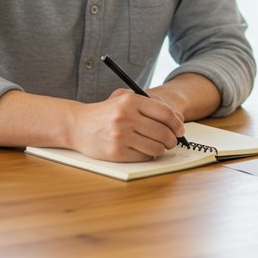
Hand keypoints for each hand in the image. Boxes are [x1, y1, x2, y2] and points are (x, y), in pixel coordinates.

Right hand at [68, 89, 186, 161]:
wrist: (77, 125)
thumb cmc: (106, 112)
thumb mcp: (125, 100)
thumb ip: (152, 106)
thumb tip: (179, 119)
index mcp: (130, 101)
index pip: (165, 113)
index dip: (177, 124)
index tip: (180, 129)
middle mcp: (126, 117)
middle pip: (163, 132)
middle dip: (172, 139)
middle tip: (172, 141)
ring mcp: (120, 136)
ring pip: (156, 147)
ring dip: (161, 149)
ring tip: (158, 146)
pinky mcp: (116, 153)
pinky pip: (144, 157)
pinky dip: (148, 155)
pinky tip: (143, 150)